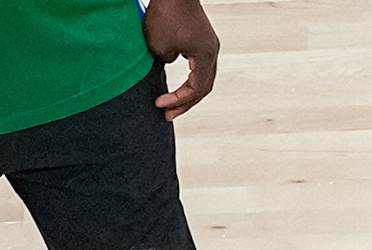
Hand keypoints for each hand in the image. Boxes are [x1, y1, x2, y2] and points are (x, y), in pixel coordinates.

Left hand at [145, 0, 219, 116]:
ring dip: (188, 92)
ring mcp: (209, 44)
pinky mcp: (202, 37)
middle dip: (184, 104)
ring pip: (203, 78)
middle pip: (203, 88)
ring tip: (174, 103)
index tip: (159, 105)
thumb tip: (172, 62)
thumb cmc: (166, 11)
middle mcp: (211, 51)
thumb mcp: (159, 46)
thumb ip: (166, 63)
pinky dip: (190, 78)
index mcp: (205, 56)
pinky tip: (180, 83)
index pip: (194, 90)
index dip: (176, 101)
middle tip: (168, 116)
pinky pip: (200, 65)